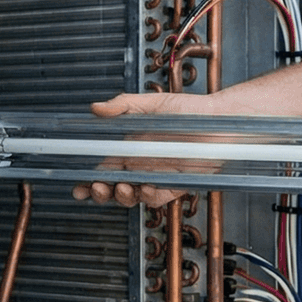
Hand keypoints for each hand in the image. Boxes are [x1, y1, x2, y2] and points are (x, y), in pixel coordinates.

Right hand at [70, 92, 221, 207]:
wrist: (222, 120)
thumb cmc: (192, 111)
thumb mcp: (154, 104)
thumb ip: (124, 106)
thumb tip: (95, 108)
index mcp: (132, 150)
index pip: (104, 169)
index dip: (89, 182)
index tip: (78, 188)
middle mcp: (143, 166)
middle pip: (114, 189)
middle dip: (102, 193)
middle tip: (98, 188)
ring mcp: (159, 177)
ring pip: (133, 196)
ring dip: (122, 196)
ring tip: (121, 188)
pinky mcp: (177, 185)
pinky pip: (159, 197)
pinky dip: (149, 196)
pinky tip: (144, 187)